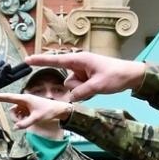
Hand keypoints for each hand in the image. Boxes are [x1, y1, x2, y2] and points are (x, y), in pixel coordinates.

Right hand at [0, 56, 32, 93]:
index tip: (31, 69)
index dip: (24, 72)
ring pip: (5, 64)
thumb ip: (3, 74)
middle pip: (16, 68)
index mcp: (9, 79)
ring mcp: (2, 68)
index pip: (18, 75)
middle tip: (29, 62)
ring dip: (0, 69)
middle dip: (21, 66)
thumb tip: (8, 64)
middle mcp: (7, 73)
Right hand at [0, 91, 72, 128]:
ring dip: (19, 119)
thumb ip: (25, 123)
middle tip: (22, 122)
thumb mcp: (37, 118)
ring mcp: (24, 105)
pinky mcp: (26, 108)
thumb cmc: (49, 111)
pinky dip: (22, 119)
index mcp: (24, 99)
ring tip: (30, 119)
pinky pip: (20, 115)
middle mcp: (23, 100)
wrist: (59, 110)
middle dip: (15, 117)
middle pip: (11, 110)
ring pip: (15, 114)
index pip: (8, 97)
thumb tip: (16, 127)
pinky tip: (30, 119)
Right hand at [25, 51, 145, 101]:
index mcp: (80, 60)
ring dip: (84, 91)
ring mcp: (82, 72)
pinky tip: (99, 87)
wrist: (131, 75)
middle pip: (67, 82)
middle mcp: (79, 65)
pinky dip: (87, 91)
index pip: (56, 60)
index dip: (40, 61)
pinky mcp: (86, 78)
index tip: (27, 60)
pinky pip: (79, 90)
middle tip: (95, 85)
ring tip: (99, 85)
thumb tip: (70, 99)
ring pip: (73, 88)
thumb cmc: (116, 75)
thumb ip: (80, 93)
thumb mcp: (97, 86)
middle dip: (78, 88)